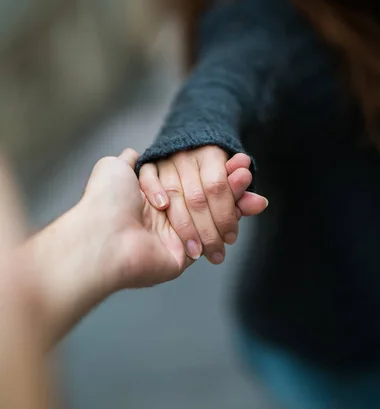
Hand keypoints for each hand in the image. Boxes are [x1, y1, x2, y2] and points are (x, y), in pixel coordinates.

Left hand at [82, 149, 264, 289]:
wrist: (103, 236)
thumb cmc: (105, 201)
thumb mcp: (114, 169)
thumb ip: (127, 161)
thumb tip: (132, 153)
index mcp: (150, 199)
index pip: (189, 182)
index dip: (209, 171)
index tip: (229, 160)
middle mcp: (163, 218)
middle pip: (204, 198)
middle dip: (227, 183)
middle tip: (246, 169)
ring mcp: (175, 237)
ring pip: (212, 215)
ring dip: (234, 196)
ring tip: (247, 175)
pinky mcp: (185, 255)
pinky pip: (213, 235)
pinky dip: (231, 217)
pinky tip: (248, 200)